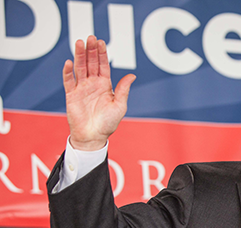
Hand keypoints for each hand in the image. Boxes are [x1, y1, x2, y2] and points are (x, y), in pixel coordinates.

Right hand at [63, 35, 135, 150]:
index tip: (101, 42)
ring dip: (79, 56)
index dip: (102, 54)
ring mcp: (81, 88)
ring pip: (79, 68)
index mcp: (105, 85)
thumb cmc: (108, 123)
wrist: (94, 136)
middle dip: (91, 50)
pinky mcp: (71, 95)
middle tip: (90, 38)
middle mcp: (93, 84)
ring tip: (79, 43)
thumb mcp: (120, 105)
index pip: (103, 65)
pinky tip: (69, 62)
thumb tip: (132, 75)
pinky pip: (68, 81)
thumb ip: (123, 89)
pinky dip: (68, 72)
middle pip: (91, 63)